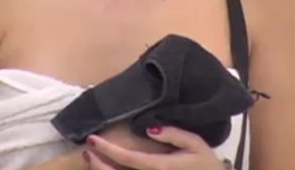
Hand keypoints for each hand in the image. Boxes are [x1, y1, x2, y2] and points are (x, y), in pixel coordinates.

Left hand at [84, 126, 223, 169]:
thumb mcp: (196, 144)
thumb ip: (173, 134)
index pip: (128, 159)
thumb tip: (149, 129)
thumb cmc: (207, 165)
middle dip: (97, 166)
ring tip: (92, 160)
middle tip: (87, 152)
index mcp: (161, 168)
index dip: (107, 150)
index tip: (92, 140)